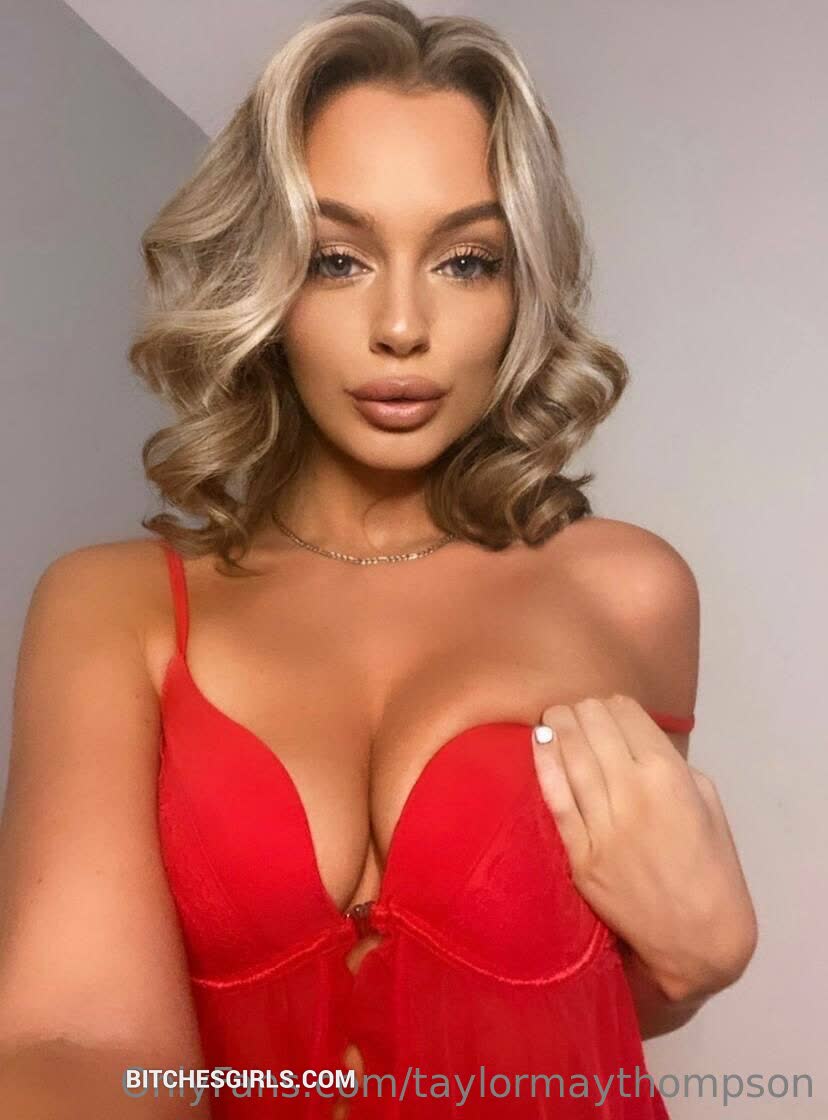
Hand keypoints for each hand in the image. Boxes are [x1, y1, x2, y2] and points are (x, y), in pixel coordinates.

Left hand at [531, 694, 757, 1001]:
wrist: (697, 940)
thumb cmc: (712, 870)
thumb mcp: (708, 804)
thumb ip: (673, 766)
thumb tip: (633, 743)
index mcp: (670, 776)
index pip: (628, 716)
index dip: (615, 707)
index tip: (608, 711)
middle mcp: (633, 792)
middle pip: (594, 728)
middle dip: (583, 712)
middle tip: (576, 711)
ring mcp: (603, 825)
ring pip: (571, 756)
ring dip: (559, 727)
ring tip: (553, 714)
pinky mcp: (580, 854)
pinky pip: (555, 798)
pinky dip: (544, 763)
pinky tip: (539, 741)